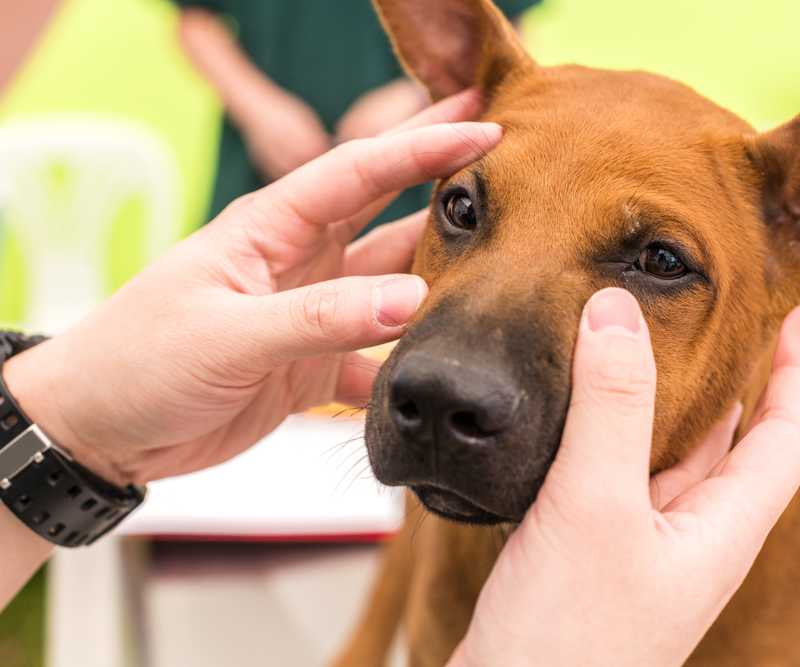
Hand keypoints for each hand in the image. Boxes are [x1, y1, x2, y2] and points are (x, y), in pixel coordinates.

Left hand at [2, 90, 497, 487]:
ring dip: (441, 281)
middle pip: (387, 214)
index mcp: (271, 228)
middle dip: (445, 187)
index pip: (358, 172)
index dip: (422, 145)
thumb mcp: (228, 333)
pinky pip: (378, 359)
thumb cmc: (136, 361)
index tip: (483, 124)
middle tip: (512, 169)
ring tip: (503, 271)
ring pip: (393, 287)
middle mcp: (301, 262)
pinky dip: (410, 366)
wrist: (99, 431)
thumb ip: (320, 317)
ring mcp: (311, 314)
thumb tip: (411, 299)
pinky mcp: (313, 366)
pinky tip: (446, 372)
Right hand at [448, 292, 799, 666]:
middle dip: (739, 381)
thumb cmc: (567, 639)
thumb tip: (615, 310)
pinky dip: (613, 431)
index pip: (787, 438)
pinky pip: (619, 474)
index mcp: (720, 531)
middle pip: (736, 445)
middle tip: (729, 320)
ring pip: (673, 457)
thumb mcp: (594, 507)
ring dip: (672, 402)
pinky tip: (586, 411)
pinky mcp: (594, 551)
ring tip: (659, 349)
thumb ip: (608, 408)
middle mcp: (691, 538)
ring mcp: (642, 547)